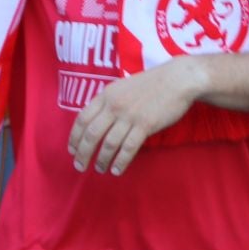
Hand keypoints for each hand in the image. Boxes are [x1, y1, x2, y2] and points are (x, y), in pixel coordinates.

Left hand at [68, 58, 204, 175]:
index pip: (82, 119)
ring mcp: (129, 115)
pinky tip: (117, 170)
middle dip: (83, 153)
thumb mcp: (121, 87)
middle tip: (80, 166)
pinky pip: (129, 147)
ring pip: (109, 143)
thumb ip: (108, 102)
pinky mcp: (145, 125)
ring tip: (100, 170)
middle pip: (91, 134)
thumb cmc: (150, 84)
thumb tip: (95, 121)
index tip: (72, 150)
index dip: (74, 137)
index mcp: (105, 96)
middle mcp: (113, 106)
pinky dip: (121, 161)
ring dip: (102, 160)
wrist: (176, 79)